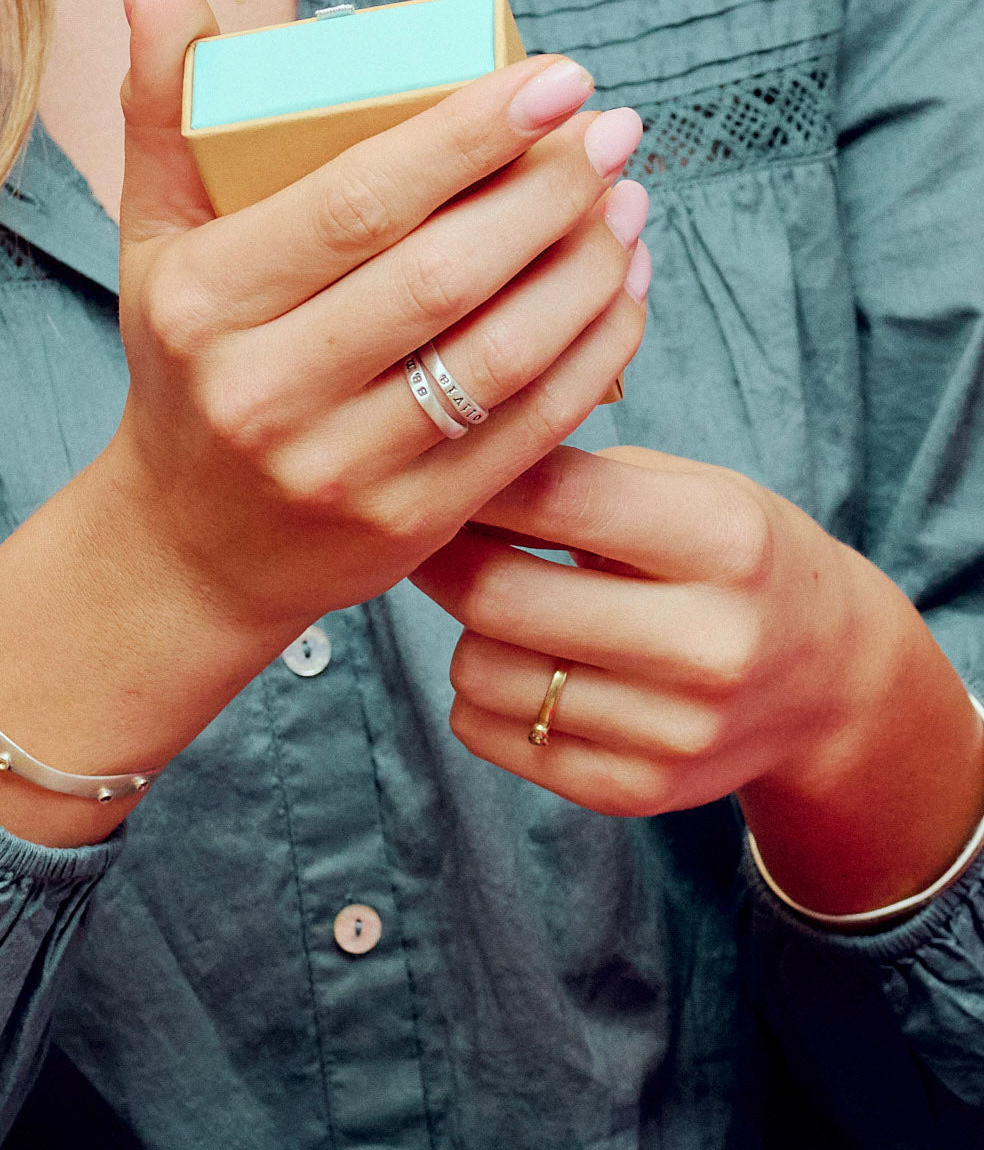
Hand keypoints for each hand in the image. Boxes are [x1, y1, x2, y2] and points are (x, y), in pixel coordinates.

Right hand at [105, 0, 650, 634]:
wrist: (195, 543)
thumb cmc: (187, 372)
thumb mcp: (156, 247)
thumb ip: (162, 114)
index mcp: (205, 304)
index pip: (357, 204)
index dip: (470, 135)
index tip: (559, 79)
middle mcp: (264, 394)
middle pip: (443, 277)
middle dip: (549, 192)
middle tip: (612, 132)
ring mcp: (339, 469)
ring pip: (498, 357)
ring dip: (584, 271)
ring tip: (626, 203)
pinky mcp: (405, 525)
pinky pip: (524, 431)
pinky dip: (590, 356)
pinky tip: (619, 292)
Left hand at [410, 444, 983, 912]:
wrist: (827, 680)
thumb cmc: (736, 560)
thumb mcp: (693, 489)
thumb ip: (582, 474)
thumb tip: (455, 468)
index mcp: (724, 541)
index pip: (549, 498)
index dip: (475, 478)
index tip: (440, 468)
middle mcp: (708, 644)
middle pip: (496, 595)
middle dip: (442, 555)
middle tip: (432, 535)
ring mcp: (674, 732)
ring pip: (477, 669)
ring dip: (466, 627)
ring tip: (498, 603)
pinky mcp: (636, 791)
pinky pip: (484, 732)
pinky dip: (479, 691)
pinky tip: (521, 663)